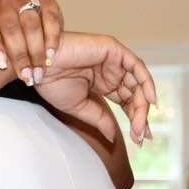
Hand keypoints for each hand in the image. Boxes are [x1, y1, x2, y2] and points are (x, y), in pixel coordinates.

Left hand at [0, 0, 62, 85]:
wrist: (24, 31)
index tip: (1, 65)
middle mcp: (3, 2)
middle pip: (10, 26)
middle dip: (18, 53)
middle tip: (25, 76)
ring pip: (30, 22)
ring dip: (36, 50)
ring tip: (39, 71)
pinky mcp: (46, 0)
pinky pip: (50, 16)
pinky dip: (51, 37)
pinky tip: (51, 55)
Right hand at [40, 33, 156, 144]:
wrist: (39, 67)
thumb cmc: (52, 83)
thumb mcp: (80, 108)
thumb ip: (100, 119)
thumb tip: (114, 137)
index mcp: (103, 83)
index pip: (126, 102)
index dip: (134, 119)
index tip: (139, 139)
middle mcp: (111, 71)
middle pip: (135, 94)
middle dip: (140, 116)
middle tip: (140, 136)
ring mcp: (114, 60)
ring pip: (138, 83)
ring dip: (142, 105)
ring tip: (140, 126)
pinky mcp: (113, 49)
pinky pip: (136, 66)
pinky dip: (146, 82)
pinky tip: (149, 101)